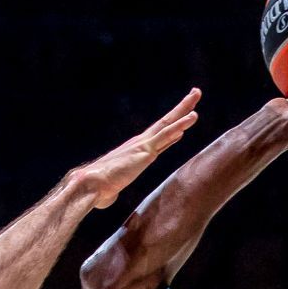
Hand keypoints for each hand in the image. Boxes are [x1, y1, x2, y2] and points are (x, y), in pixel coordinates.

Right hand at [69, 89, 202, 208]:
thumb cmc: (98, 188)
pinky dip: (180, 125)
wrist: (91, 184)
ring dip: (184, 109)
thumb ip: (114, 187)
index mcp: (135, 150)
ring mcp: (143, 144)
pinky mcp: (145, 150)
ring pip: (169, 123)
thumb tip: (107, 196)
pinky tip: (193, 116)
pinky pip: (166, 134)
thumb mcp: (111, 186)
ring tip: (196, 94)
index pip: (160, 136)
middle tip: (194, 93)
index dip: (174, 126)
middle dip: (181, 108)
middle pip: (166, 122)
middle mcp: (140, 142)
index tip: (185, 116)